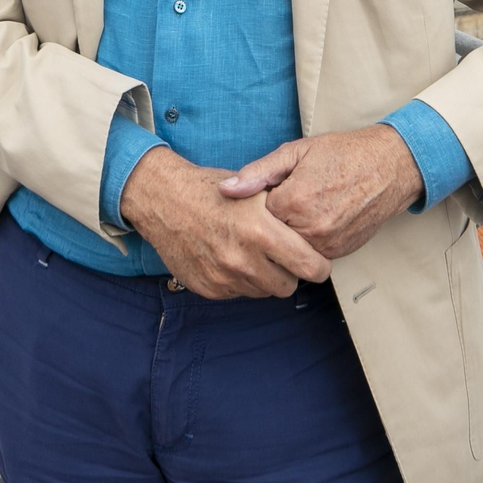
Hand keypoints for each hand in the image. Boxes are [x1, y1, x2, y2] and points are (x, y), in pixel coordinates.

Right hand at [119, 148, 332, 298]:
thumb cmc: (211, 191)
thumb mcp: (254, 190)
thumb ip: (285, 214)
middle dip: (290, 272)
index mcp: (260, 231)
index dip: (318, 265)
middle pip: (289, 286)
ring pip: (264, 292)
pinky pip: (238, 293)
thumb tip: (315, 233)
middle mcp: (243, 260)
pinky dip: (240, 280)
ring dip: (264, 277)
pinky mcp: (209, 289)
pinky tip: (230, 257)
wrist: (163, 199)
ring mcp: (224, 278)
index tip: (317, 261)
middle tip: (281, 256)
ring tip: (252, 253)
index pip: (309, 266)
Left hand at [217, 125, 422, 259]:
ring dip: (291, 233)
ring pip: (291, 249)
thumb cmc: (342, 153)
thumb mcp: (296, 151)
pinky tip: (317, 218)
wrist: (389, 167)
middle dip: (273, 221)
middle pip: (272, 236)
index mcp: (293, 201)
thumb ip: (258, 172)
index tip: (271, 190)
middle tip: (289, 199)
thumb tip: (226, 189)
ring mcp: (327, 244)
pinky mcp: (340, 253)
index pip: (256, 215)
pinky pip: (312, 254)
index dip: (260, 202)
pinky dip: (309, 240)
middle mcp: (310, 228)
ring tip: (303, 208)